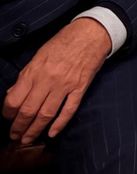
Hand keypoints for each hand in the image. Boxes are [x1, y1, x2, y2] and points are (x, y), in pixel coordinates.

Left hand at [2, 18, 110, 144]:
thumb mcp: (39, 55)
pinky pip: (69, 110)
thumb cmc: (64, 41)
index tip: (7, 118)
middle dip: (19, 127)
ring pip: (46, 114)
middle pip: (28, 110)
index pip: (14, 99)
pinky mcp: (80, 87)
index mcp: (35, 70)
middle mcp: (48, 79)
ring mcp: (65, 85)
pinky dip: (60, 124)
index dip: (8, 113)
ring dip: (35, 130)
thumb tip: (13, 94)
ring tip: (28, 139)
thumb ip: (26, 76)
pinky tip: (52, 133)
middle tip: (14, 136)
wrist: (91, 33)